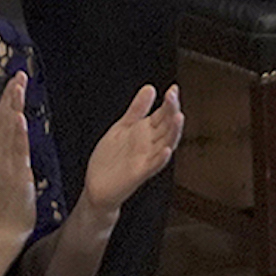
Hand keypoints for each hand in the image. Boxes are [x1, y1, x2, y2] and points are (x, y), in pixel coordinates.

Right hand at [0, 72, 39, 240]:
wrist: (4, 230)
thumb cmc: (9, 202)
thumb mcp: (8, 171)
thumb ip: (9, 153)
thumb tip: (14, 135)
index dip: (6, 99)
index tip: (15, 81)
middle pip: (0, 120)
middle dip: (10, 96)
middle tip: (18, 75)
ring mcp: (3, 165)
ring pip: (6, 130)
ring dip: (12, 107)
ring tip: (18, 87)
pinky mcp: (13, 175)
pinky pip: (15, 151)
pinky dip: (16, 133)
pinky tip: (19, 117)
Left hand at [81, 82, 183, 215]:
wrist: (96, 187)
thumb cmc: (110, 159)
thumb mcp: (122, 127)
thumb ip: (137, 109)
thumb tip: (150, 88)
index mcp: (145, 132)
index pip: (163, 114)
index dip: (169, 102)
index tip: (173, 89)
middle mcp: (149, 144)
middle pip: (167, 126)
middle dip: (171, 111)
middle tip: (173, 96)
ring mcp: (145, 159)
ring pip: (165, 144)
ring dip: (174, 132)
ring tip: (179, 117)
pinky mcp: (139, 174)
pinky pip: (153, 166)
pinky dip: (161, 159)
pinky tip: (166, 150)